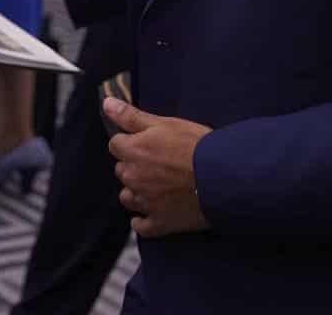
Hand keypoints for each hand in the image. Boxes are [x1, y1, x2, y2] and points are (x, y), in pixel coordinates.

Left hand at [106, 98, 211, 237]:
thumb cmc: (196, 146)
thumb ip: (131, 116)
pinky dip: (143, 222)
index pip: (116, 145)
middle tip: (156, 165)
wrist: (225, 178)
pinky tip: (149, 216)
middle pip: (122, 171)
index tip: (145, 144)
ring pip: (128, 197)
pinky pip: (142, 226)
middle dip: (134, 167)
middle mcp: (133, 178)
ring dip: (137, 192)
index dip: (130, 143)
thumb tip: (106, 104)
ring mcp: (146, 202)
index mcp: (132, 152)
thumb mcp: (164, 123)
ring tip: (155, 188)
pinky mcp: (162, 222)